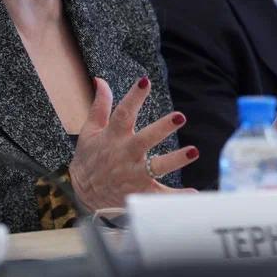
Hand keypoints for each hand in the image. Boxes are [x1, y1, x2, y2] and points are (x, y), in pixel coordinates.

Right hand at [69, 76, 197, 209]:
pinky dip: (176, 196)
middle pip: (145, 139)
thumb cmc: (89, 159)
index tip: (145, 81)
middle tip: (180, 117)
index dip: (133, 97)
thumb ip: (99, 106)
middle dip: (162, 128)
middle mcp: (125, 154)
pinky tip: (193, 192)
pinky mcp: (141, 191)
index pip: (123, 113)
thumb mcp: (90, 131)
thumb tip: (100, 80)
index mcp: (113, 136)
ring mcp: (134, 174)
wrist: (82, 195)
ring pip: (157, 166)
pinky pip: (160, 195)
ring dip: (176, 159)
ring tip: (193, 151)